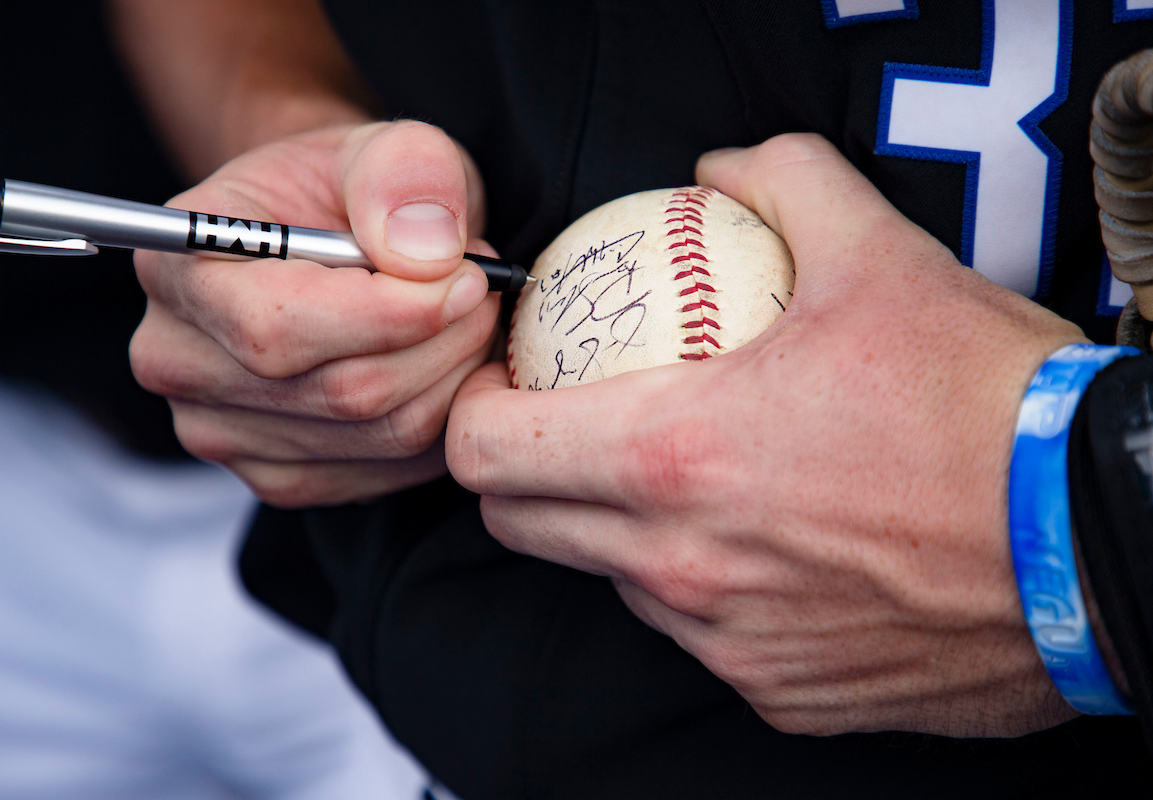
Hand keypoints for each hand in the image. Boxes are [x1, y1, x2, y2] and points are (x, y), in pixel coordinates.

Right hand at [130, 121, 499, 505]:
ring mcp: (220, 430)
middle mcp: (176, 359)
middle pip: (343, 392)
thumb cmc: (349, 188)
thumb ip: (404, 172)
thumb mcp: (385, 144)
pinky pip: (391, 468)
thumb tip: (425, 252)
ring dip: (454, 377)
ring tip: (467, 319)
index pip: (280, 327)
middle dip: (444, 341)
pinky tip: (444, 368)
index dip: (395, 313)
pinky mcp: (278, 475)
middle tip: (482, 291)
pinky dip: (441, 422)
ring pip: (381, 435)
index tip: (467, 278)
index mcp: (176, 264)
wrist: (327, 233)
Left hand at [447, 134, 1087, 736]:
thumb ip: (780, 185)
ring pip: (612, 584)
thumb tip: (716, 169)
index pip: (485, 451)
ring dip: (618, 533)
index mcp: (671, 457)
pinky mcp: (777, 694)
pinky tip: (773, 545)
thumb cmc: (984, 404)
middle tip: (571, 427)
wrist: (1095, 542)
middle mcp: (679, 566)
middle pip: (520, 527)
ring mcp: (725, 642)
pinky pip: (700, 637)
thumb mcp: (880, 255)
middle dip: (520, 474)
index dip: (470, 415)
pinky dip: (706, 590)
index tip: (505, 389)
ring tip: (687, 479)